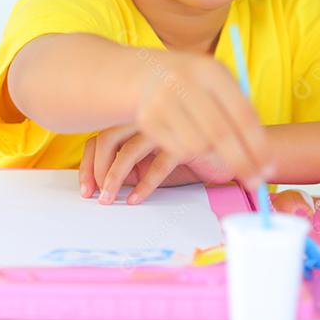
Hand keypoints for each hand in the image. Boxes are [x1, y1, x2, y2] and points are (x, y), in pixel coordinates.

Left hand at [79, 124, 248, 204]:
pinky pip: (158, 164)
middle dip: (96, 170)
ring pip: (128, 151)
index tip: (87, 189)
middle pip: (106, 139)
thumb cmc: (186, 152)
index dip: (88, 163)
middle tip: (96, 196)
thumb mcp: (152, 158)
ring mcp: (164, 127)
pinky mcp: (185, 142)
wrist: (233, 148)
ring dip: (114, 178)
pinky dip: (144, 184)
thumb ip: (131, 161)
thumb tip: (101, 185)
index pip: (100, 136)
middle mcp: (145, 119)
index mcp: (134, 119)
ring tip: (110, 200)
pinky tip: (137, 199)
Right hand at [129, 48, 270, 189]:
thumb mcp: (217, 82)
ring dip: (213, 156)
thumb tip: (264, 158)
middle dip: (242, 163)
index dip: (258, 145)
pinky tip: (189, 140)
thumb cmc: (193, 84)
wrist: (144, 74)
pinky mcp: (147, 119)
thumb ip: (240, 111)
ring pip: (199, 146)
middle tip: (255, 183)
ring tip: (215, 150)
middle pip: (221, 134)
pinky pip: (179, 150)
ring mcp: (162, 100)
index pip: (242, 114)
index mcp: (210, 69)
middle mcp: (184, 81)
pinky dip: (190, 153)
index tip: (268, 169)